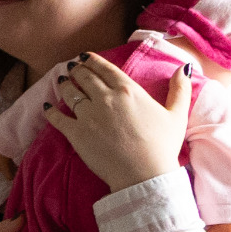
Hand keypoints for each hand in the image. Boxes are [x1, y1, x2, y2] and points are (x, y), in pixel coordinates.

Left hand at [42, 52, 192, 192]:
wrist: (143, 174)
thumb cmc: (162, 146)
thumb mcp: (177, 114)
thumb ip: (180, 89)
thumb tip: (183, 67)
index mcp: (128, 90)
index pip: (105, 69)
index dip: (92, 60)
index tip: (85, 57)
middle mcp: (105, 98)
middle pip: (84, 77)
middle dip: (76, 70)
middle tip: (72, 68)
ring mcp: (88, 115)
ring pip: (69, 93)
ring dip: (64, 85)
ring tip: (61, 81)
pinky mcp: (76, 133)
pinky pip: (57, 118)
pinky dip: (50, 111)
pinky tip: (47, 107)